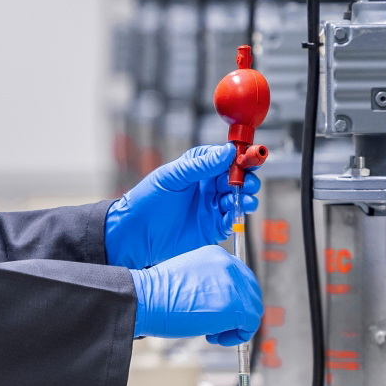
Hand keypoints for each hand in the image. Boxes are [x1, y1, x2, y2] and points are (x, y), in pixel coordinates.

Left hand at [103, 145, 260, 269]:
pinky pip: (232, 219)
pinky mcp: (213, 226)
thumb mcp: (173, 176)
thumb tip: (227, 151)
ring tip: (243, 198)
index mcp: (199, 167)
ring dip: (245, 197)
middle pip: (237, 177)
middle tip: (247, 182)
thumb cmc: (147, 199)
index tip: (250, 157)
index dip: (240, 157)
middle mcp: (208, 185)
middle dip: (246, 178)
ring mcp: (212, 206)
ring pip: (239, 198)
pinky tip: (235, 213)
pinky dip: (237, 216)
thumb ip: (201, 165)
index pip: (226, 157)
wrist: (136, 234)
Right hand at [130, 245, 262, 346]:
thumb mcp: (188, 278)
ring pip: (253, 309)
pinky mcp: (235, 306)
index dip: (235, 298)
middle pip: (251, 292)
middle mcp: (229, 265)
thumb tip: (222, 304)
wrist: (145, 298)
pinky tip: (216, 337)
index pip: (240, 277)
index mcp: (216, 254)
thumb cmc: (157, 293)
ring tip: (214, 333)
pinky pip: (250, 325)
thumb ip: (209, 284)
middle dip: (239, 312)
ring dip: (237, 326)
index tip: (224, 311)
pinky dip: (237, 336)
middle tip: (221, 325)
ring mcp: (234, 285)